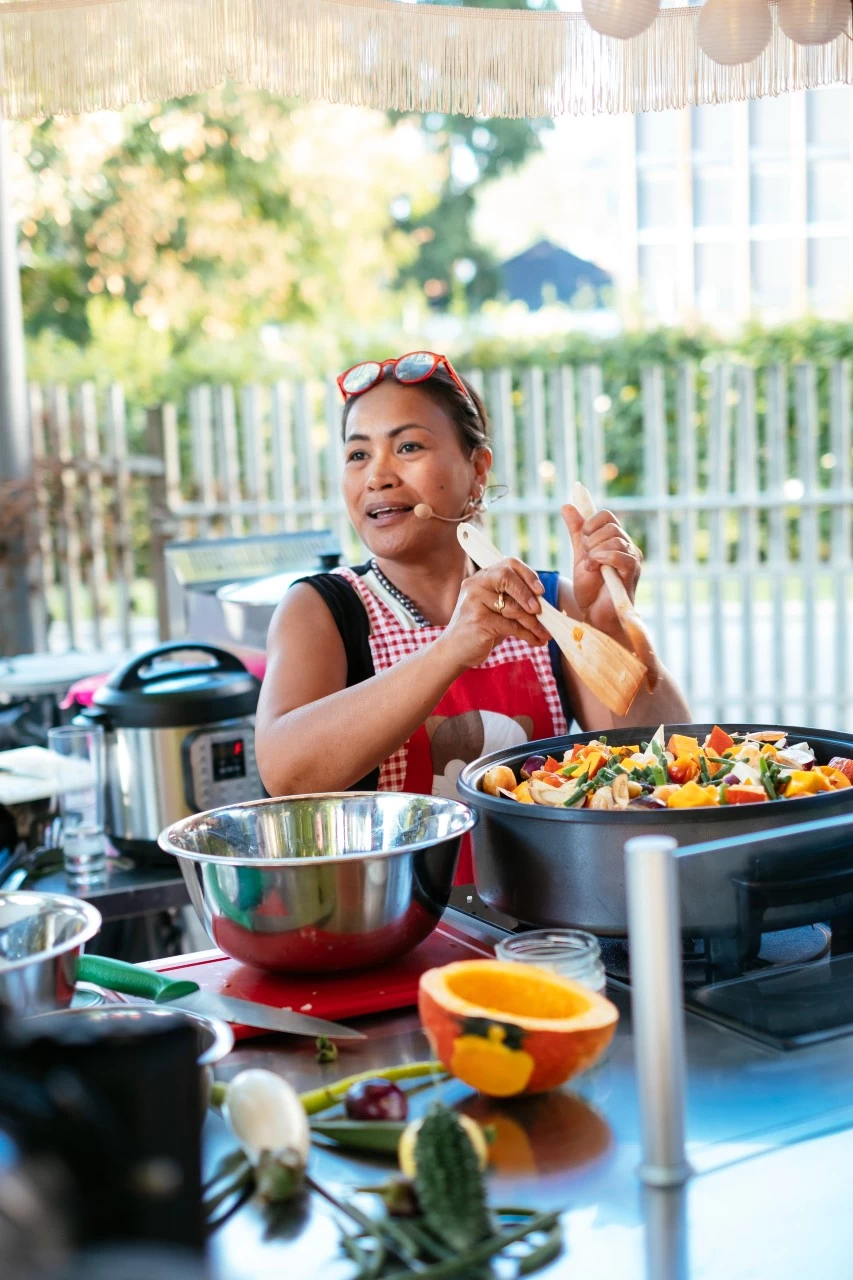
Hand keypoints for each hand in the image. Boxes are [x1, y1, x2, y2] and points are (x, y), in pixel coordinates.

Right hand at [437, 559, 550, 672]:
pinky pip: (511, 625)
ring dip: (533, 622)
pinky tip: (536, 641)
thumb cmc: (480, 629)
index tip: (540, 591)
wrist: (454, 651)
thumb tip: (545, 604)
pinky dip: (528, 634)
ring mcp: (474, 602)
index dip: (528, 575)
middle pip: (507, 577)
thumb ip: (514, 600)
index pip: (508, 564)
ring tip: (544, 633)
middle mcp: (475, 585)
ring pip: (512, 606)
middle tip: (540, 611)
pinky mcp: (479, 621)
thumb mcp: (496, 609)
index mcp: (481, 578)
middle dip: (528, 594)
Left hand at [561, 504, 641, 637]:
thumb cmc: (591, 589)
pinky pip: (619, 554)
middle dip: (590, 540)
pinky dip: (602, 558)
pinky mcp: (632, 572)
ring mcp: (633, 558)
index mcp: (616, 540)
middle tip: (586, 559)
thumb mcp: (580, 555)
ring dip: (594, 552)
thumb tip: (567, 505)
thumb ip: (576, 532)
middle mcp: (628, 546)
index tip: (582, 541)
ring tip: (590, 567)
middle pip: (609, 525)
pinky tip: (595, 569)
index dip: (589, 523)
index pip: (606, 515)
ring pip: (614, 539)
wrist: (595, 615)